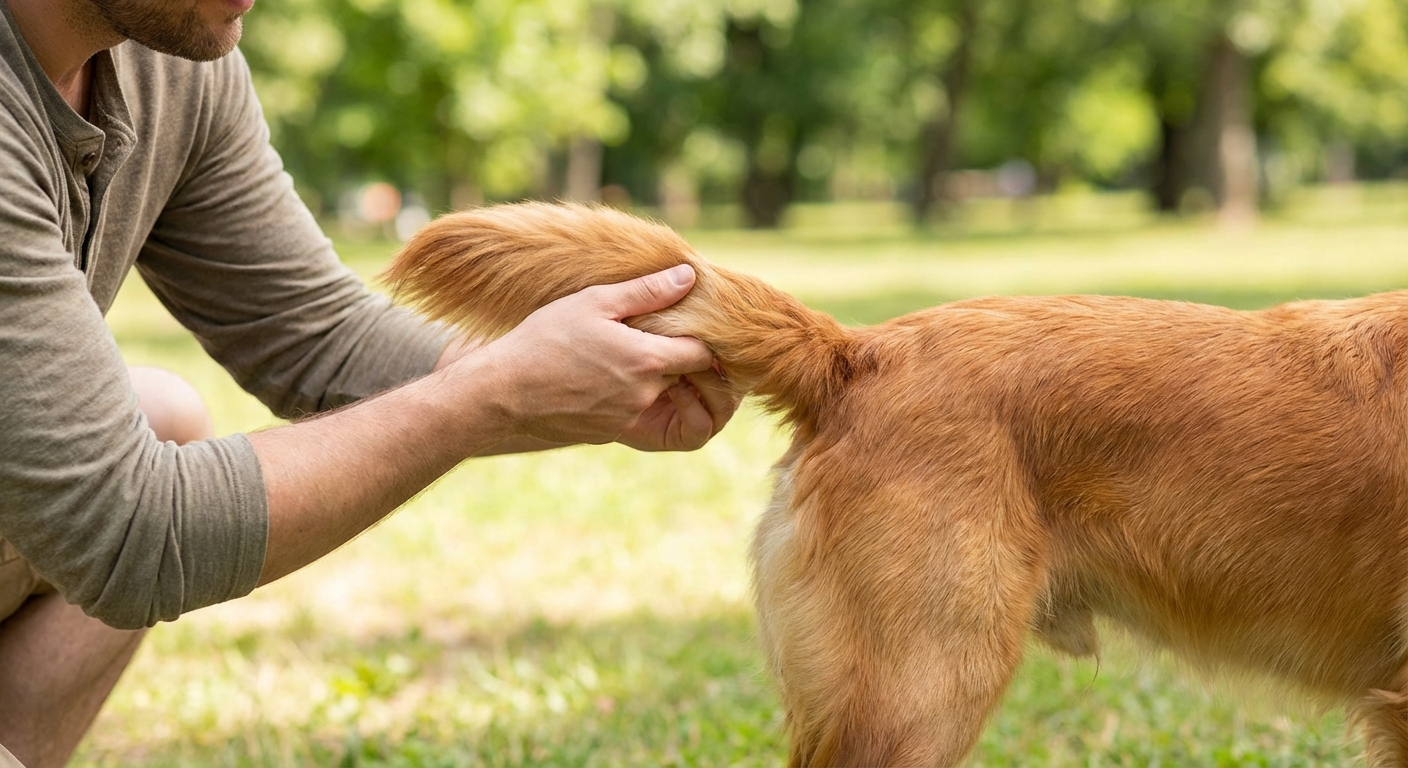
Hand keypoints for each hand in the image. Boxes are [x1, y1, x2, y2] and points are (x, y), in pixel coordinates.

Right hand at [462, 265, 731, 448]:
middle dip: (683, 358)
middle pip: (689, 377)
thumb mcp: (594, 302)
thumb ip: (647, 291)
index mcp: (648, 360)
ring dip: (660, 377)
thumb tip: (690, 276)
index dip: (702, 337)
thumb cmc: (544, 340)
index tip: (687, 323)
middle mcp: (646, 395)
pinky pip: (643, 414)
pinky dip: (638, 396)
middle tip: (663, 335)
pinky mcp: (614, 433)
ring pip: (666, 396)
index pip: (703, 353)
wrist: (502, 394)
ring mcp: (630, 418)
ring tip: (634, 353)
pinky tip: (612, 375)